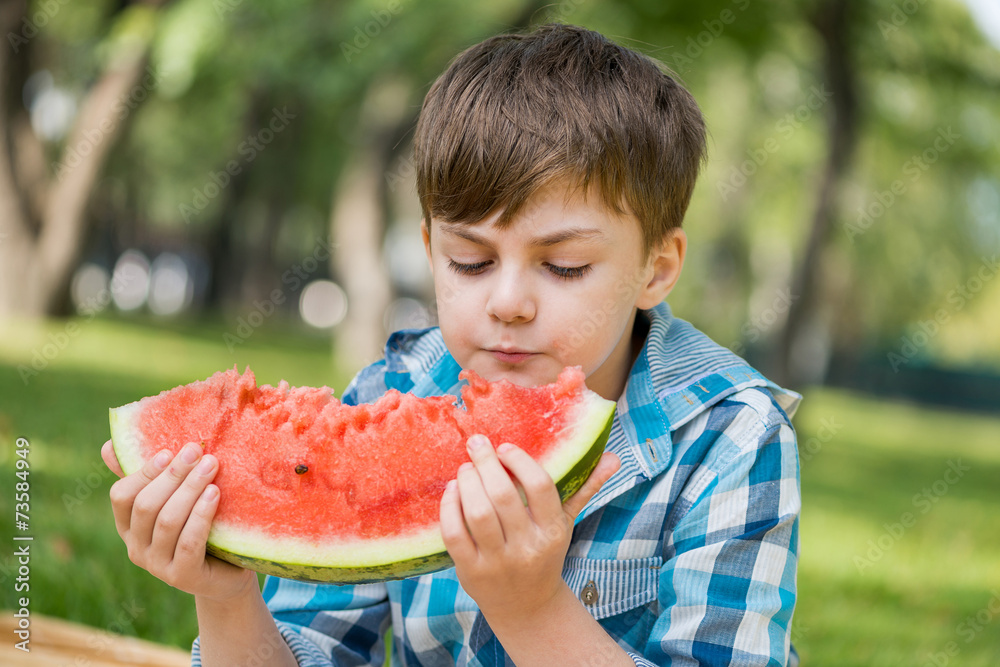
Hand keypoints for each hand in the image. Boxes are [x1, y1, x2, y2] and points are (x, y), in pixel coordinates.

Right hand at [103, 440, 256, 602]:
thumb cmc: (201, 528)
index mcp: (129, 527)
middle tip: (197, 452)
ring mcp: (157, 566)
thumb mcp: (175, 500)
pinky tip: (215, 493)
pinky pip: (188, 542)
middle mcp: (136, 548)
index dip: (144, 472)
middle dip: (173, 475)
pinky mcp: (182, 577)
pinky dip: (201, 515)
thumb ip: (150, 476)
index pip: (122, 496)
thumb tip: (107, 446)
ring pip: (168, 521)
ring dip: (190, 489)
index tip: (169, 451)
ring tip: (211, 466)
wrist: (228, 573)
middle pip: (147, 506)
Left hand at [439, 434, 619, 620]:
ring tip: (465, 468)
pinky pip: (454, 534)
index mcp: (552, 531)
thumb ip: (586, 488)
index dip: (520, 461)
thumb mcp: (566, 523)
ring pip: (477, 513)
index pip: (540, 487)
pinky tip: (453, 491)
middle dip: (486, 463)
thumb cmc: (544, 553)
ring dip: (466, 482)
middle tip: (477, 444)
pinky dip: (449, 507)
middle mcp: (527, 547)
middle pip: (503, 496)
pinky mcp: (471, 572)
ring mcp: (498, 562)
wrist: (527, 606)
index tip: (505, 448)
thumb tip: (614, 459)